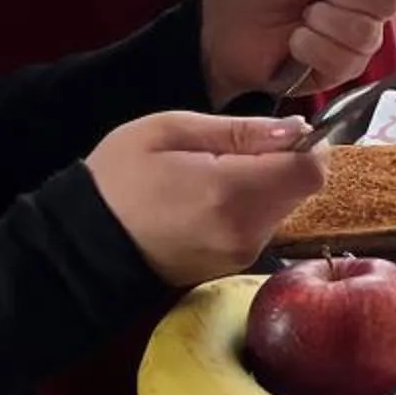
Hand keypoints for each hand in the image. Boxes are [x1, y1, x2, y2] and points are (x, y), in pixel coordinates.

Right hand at [89, 113, 328, 288]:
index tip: (278, 134)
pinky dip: (250, 207)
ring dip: (265, 185)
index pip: (310, 170)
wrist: (85, 245)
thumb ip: (239, 130)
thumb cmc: (118, 180)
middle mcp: (246, 230)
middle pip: (301, 189)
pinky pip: (263, 226)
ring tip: (213, 175)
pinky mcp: (236, 264)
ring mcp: (242, 253)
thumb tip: (295, 129)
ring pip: (285, 207)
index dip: (306, 145)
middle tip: (231, 151)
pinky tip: (210, 199)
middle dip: (282, 163)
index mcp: (230, 192)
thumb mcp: (169, 131)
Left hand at [201, 0, 395, 104]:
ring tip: (302, 17)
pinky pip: (344, 59)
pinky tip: (296, 42)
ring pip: (367, 33)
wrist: (224, 24)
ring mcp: (359, 40)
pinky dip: (311, 46)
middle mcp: (370, 4)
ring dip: (323, 21)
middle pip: (390, 0)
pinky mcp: (342, 71)